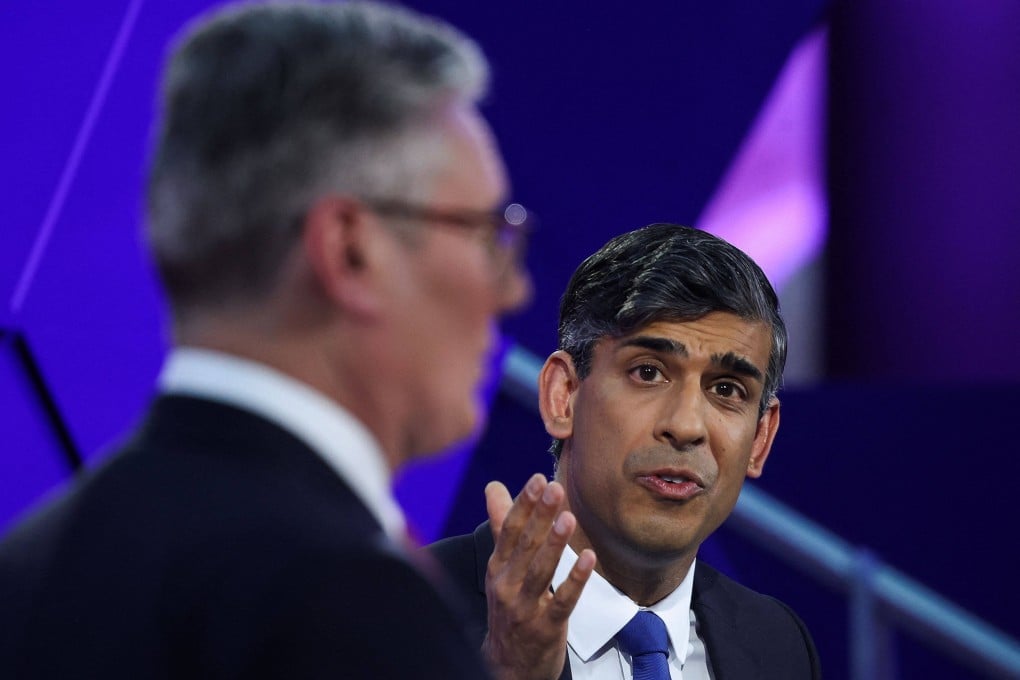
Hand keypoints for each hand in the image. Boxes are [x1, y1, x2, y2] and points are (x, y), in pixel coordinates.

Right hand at [481, 474, 595, 679]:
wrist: (507, 666)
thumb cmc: (508, 608)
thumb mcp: (500, 568)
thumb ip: (502, 525)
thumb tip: (494, 487)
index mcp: (497, 567)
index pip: (509, 530)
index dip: (524, 504)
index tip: (538, 479)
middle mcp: (506, 585)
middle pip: (524, 545)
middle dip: (540, 515)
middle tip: (555, 488)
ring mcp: (524, 608)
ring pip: (540, 571)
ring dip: (554, 544)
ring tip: (569, 518)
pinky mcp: (545, 628)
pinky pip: (562, 601)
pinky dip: (575, 579)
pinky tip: (588, 558)